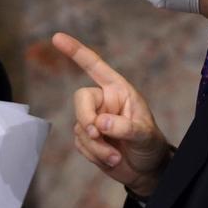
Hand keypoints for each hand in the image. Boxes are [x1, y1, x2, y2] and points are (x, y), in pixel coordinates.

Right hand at [52, 32, 170, 197]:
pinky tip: (111, 159)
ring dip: (97, 146)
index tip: (57, 38)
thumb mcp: (145, 134)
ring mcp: (93, 120)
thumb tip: (101, 124)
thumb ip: (125, 127)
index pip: (95, 66)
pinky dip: (94, 155)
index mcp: (118, 90)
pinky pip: (80, 143)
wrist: (146, 169)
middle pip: (80, 99)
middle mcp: (103, 102)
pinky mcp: (87, 139)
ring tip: (116, 156)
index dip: (76, 52)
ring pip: (80, 127)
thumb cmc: (150, 144)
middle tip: (97, 134)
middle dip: (86, 117)